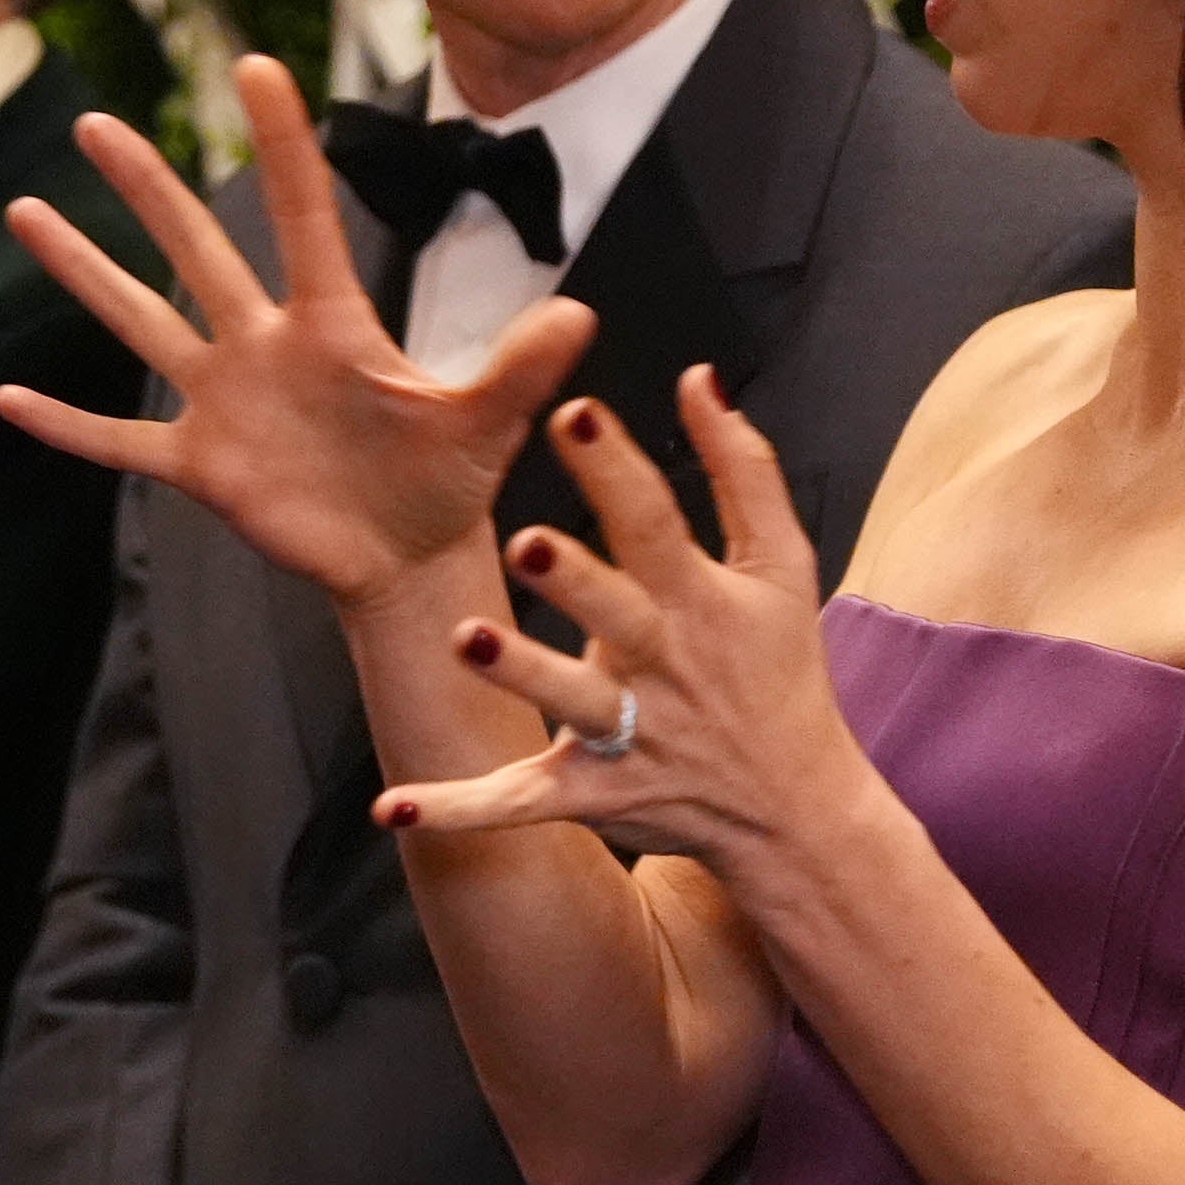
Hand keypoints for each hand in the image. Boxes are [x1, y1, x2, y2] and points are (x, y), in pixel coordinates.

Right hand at [0, 55, 592, 609]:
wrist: (411, 556)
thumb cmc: (450, 480)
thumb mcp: (490, 424)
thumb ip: (522, 369)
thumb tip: (582, 317)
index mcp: (332, 325)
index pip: (303, 217)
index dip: (281, 146)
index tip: (257, 64)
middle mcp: (264, 346)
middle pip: (196, 249)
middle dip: (146, 188)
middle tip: (95, 120)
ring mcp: (224, 401)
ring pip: (141, 322)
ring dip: (83, 272)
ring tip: (23, 212)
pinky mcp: (201, 465)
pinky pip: (120, 442)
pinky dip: (67, 425)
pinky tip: (7, 398)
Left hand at [381, 368, 853, 882]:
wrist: (793, 807)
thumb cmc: (777, 668)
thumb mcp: (781, 566)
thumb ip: (742, 468)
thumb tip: (699, 377)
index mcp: (698, 598)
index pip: (654, 523)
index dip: (615, 469)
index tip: (575, 411)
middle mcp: (660, 663)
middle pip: (614, 611)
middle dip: (573, 578)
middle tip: (526, 540)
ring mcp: (624, 732)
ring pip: (566, 700)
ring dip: (519, 674)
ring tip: (466, 640)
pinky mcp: (592, 793)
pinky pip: (518, 800)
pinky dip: (460, 808)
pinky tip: (391, 806)